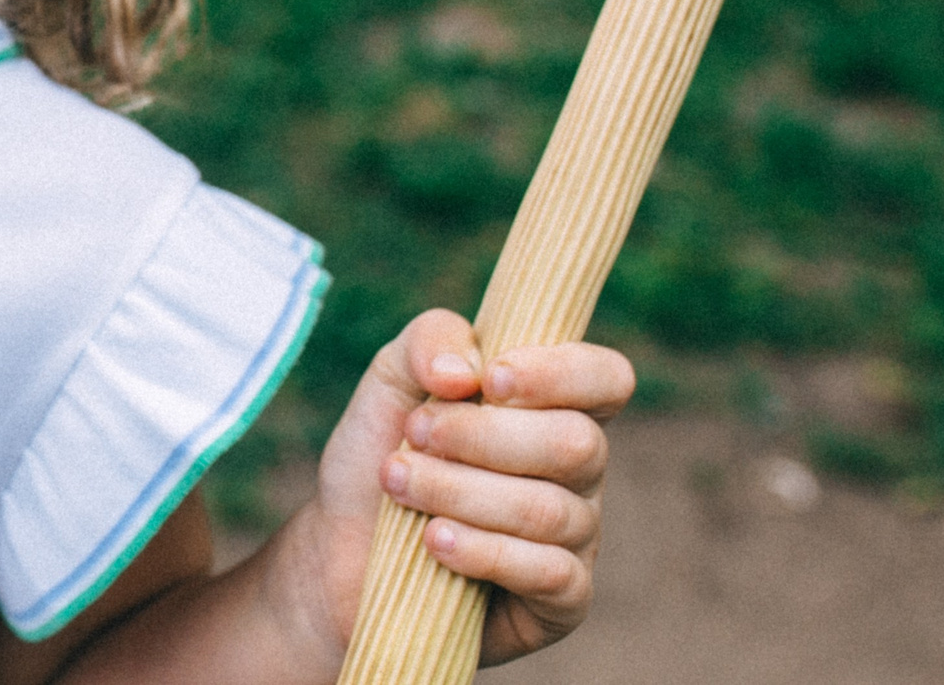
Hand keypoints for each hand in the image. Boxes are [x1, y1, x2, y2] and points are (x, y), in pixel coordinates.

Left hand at [304, 309, 634, 664]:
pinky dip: (483, 551)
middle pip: (577, 444)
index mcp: (552, 407)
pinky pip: (550, 574)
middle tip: (414, 435)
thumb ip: (430, 341)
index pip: (606, 378)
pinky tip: (434, 541)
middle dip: (481, 437)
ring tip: (399, 485)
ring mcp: (576, 538)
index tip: (489, 381)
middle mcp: (577, 472)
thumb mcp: (390, 381)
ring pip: (549, 509)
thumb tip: (468, 368)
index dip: (560, 374)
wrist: (337, 551)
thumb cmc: (379, 455)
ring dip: (460, 491)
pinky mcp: (561, 602)